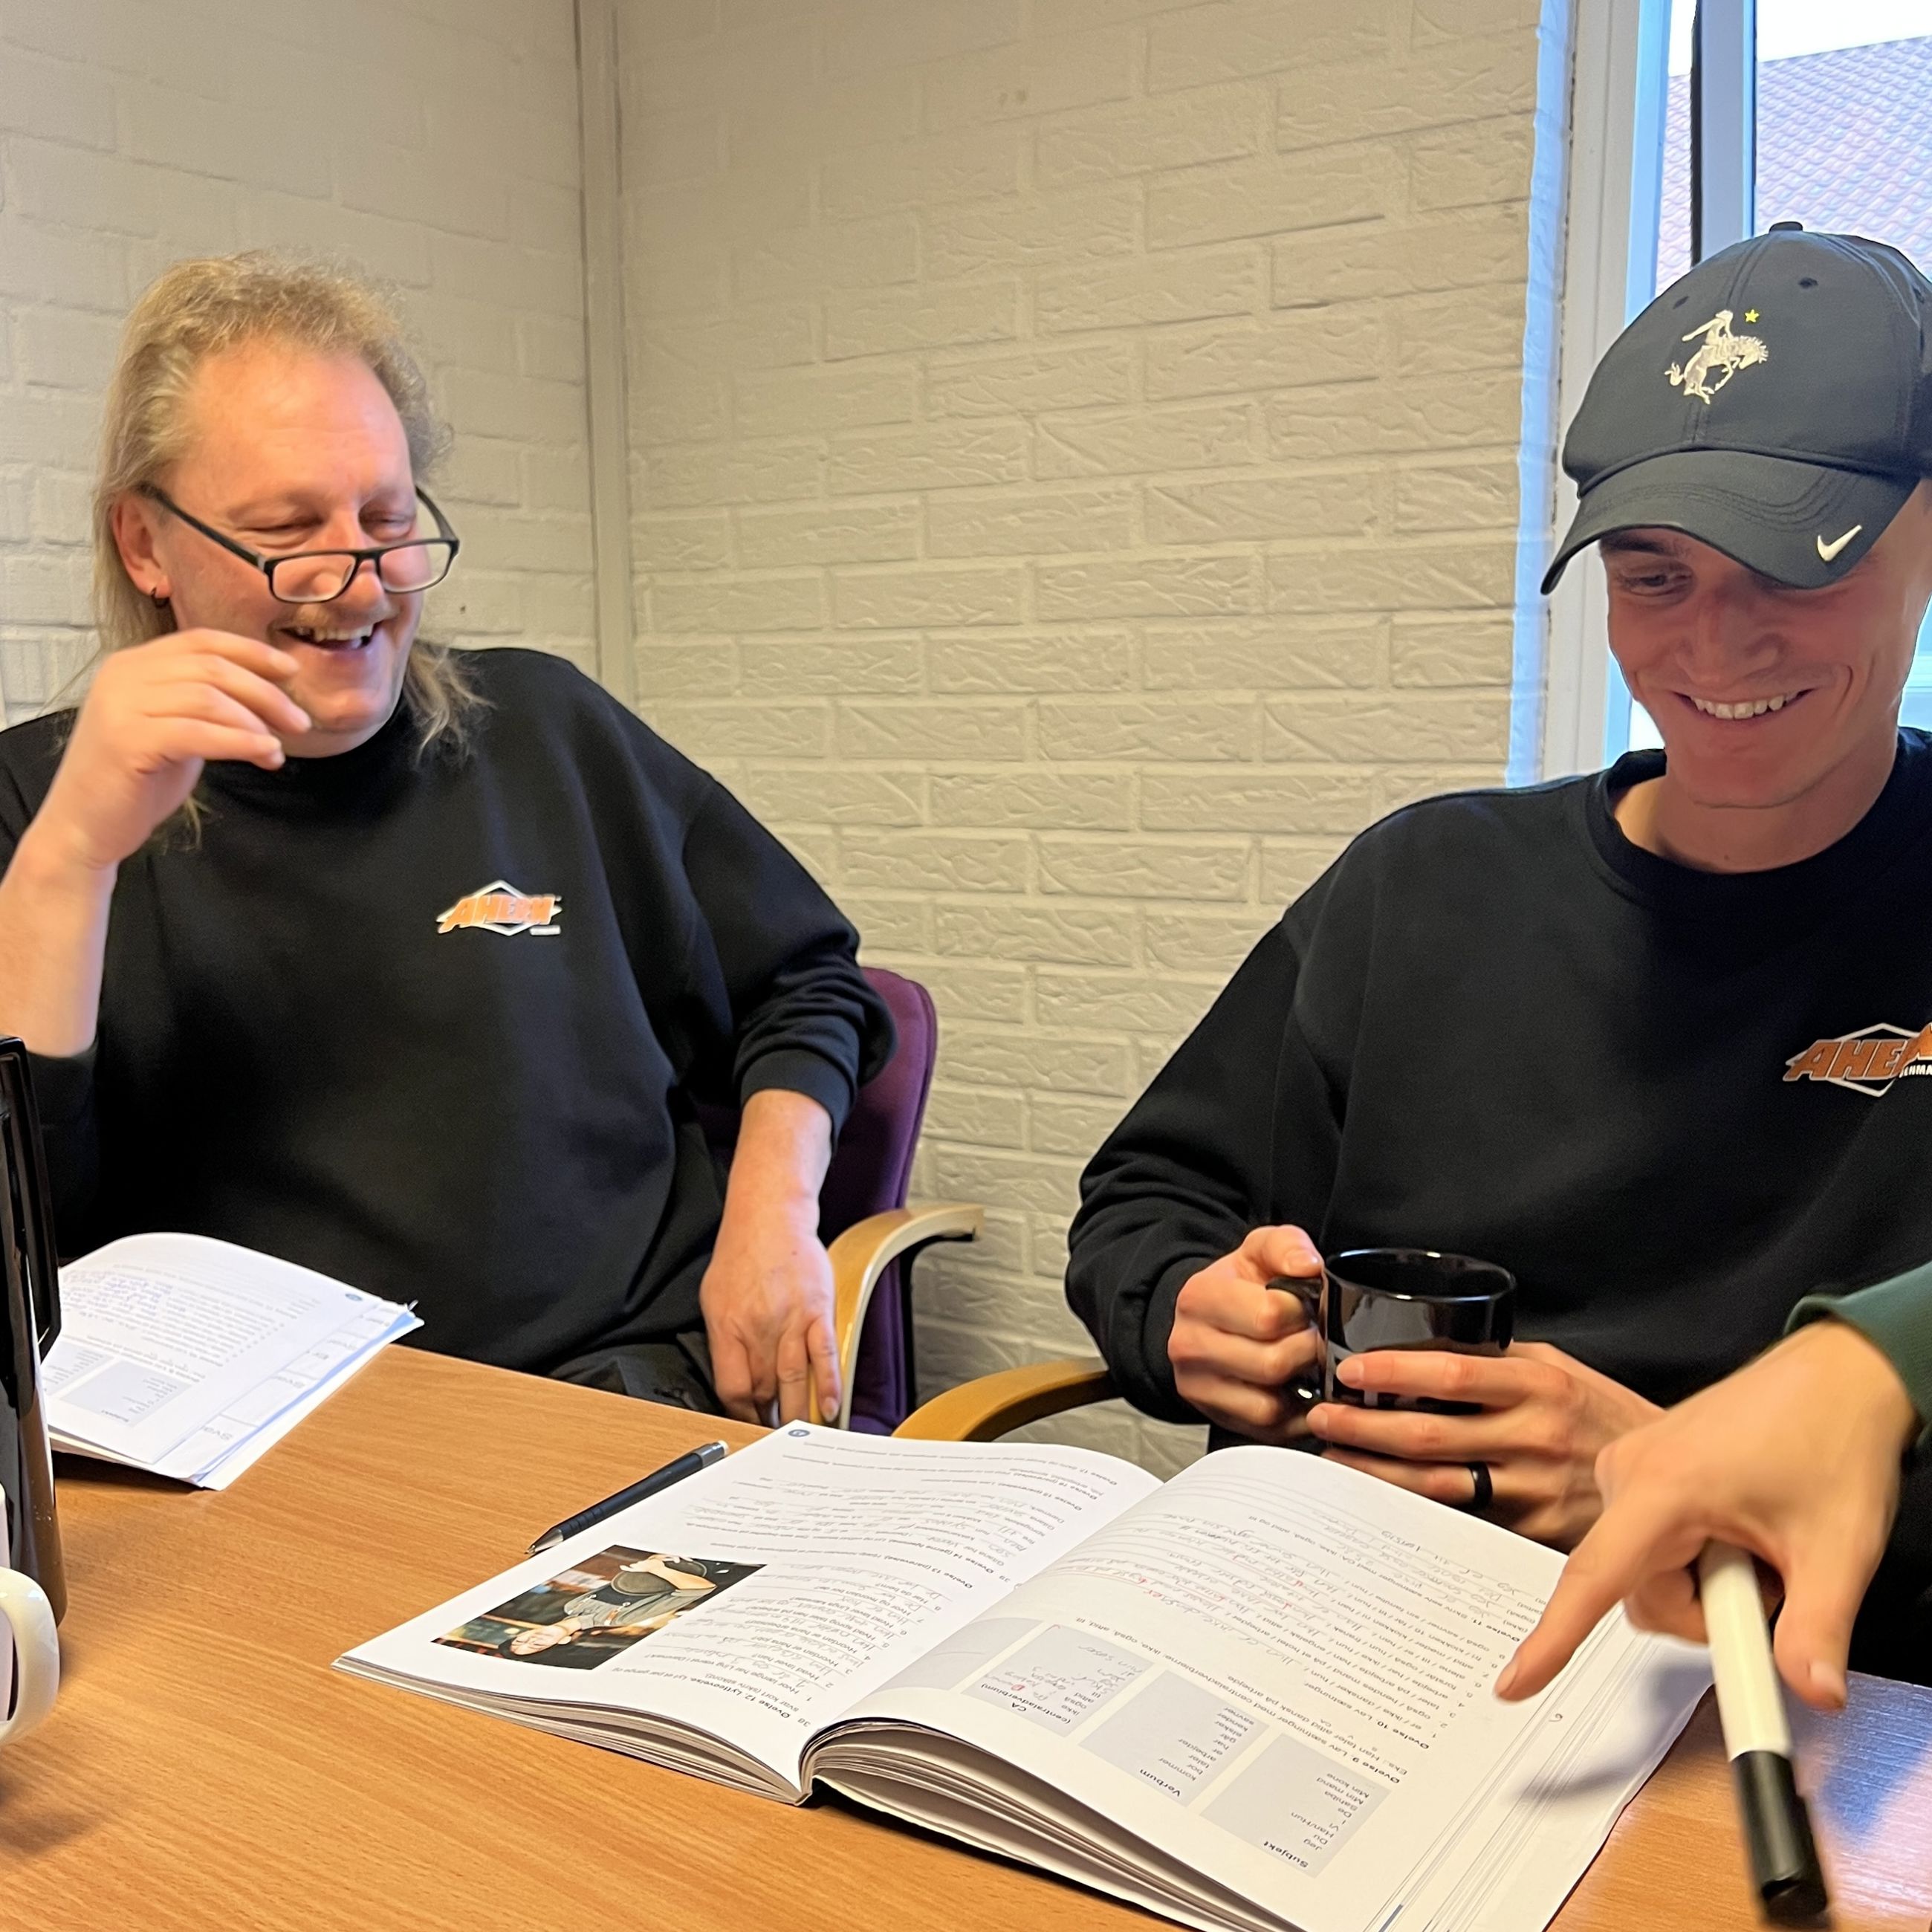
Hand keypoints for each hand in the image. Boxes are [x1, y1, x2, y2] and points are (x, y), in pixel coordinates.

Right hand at [33, 630, 308, 872]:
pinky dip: (240, 742)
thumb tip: (267, 694)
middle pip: (212, 668)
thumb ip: (204, 704)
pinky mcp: (127, 741)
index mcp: (134, 664)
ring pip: (208, 698)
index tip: (292, 672)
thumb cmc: (136, 780)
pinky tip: (266, 754)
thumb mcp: (175, 728)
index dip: (252, 652)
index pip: (202, 641)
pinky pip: (198, 733)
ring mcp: (121, 706)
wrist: (85, 826)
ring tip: (278, 749)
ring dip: (256, 722)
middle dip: (265, 693)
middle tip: (300, 723)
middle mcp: (123, 675)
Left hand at [699, 1199, 837, 1425]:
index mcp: (727, 1327)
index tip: (748, 1422)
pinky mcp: (818, 1311)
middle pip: (763, 1390)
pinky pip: (824, 1356)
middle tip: (774, 1434)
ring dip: (796, 1412)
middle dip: (768, 1417)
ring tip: (799, 1432)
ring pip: (793, 1381)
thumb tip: (731, 1379)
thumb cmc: (741, 1254)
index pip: (732, 1388)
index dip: (740, 1413)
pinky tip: (829, 1407)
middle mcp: (759, 1327)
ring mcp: (791, 1320)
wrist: (770, 1217)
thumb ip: (722, 1341)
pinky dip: (828, 1386)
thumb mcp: (712, 1298)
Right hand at [1167, 1226, 1322, 1442]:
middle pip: (1271, 1364)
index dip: (1302, 1312)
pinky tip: (1297, 1387)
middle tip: (1314, 1338)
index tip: (1306, 1307)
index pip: (1268, 1315)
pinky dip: (1293, 1414)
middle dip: (1306, 1350)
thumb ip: (1286, 1246)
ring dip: (1300, 1386)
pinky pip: (1269, 1430)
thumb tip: (1307, 1266)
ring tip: (1304, 1362)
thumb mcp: (1260, 1250)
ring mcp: (1199, 1388)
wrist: (1207, 1318)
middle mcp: (1190, 1345)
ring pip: (1268, 1406)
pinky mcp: (1217, 1418)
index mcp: (1198, 1297)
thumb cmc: (1240, 1284)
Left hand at [1308, 1342, 1659, 1547]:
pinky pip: (1464, 1524)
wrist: (1674, 1483)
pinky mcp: (1536, 1534)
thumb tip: (1426, 1353)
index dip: (1393, 1373)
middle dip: (1364, 1429)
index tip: (1348, 1372)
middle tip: (1319, 1420)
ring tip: (1333, 1462)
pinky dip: (1418, 1514)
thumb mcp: (1559, 1371)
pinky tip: (1382, 1505)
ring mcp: (1535, 1490)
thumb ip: (1499, 1364)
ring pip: (1436, 1486)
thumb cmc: (1604, 1416)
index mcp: (1538, 1384)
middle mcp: (1535, 1435)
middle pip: (1429, 1435)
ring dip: (1376, 1475)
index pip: (1451, 1373)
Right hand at [1498, 1320, 1918, 1710]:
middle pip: (1636, 1590)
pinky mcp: (1644, 1468)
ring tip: (1759, 1543)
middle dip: (1703, 1609)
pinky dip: (1695, 1554)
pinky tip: (1740, 1528)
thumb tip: (1811, 1690)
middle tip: (1768, 1579)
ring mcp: (1633, 1467)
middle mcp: (1629, 1471)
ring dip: (1703, 1581)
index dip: (1552, 1639)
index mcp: (1661, 1487)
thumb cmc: (1832, 1434)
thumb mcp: (1838, 1548)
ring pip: (1645, 1570)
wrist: (1840, 1375)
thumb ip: (1817, 1629)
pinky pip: (1650, 1541)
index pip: (1594, 1579)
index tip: (1513, 1683)